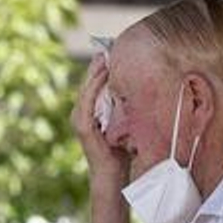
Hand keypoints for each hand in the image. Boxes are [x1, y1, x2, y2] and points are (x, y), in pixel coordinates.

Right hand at [73, 55, 127, 187]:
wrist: (114, 175)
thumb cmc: (122, 151)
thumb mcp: (126, 124)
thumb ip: (127, 108)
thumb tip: (142, 89)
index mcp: (91, 112)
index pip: (95, 85)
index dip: (102, 68)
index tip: (113, 51)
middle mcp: (81, 114)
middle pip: (89, 83)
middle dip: (98, 65)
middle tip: (108, 47)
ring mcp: (79, 119)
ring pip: (86, 89)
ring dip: (95, 72)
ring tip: (105, 56)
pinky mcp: (82, 126)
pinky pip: (88, 100)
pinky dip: (95, 85)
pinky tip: (104, 73)